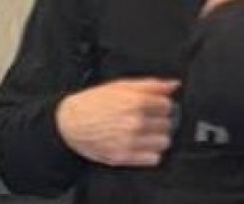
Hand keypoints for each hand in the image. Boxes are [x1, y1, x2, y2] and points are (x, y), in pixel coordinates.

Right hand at [55, 78, 179, 166]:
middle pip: (167, 124)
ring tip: (147, 133)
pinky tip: (142, 145)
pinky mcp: (123, 157)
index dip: (162, 105)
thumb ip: (151, 85)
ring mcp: (129, 141)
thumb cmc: (94, 102)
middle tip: (149, 119)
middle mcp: (134, 122)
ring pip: (163, 142)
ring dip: (158, 138)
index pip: (167, 106)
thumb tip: (173, 85)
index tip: (156, 106)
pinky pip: (153, 159)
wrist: (69, 122)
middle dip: (160, 121)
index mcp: (136, 102)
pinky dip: (151, 153)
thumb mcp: (122, 86)